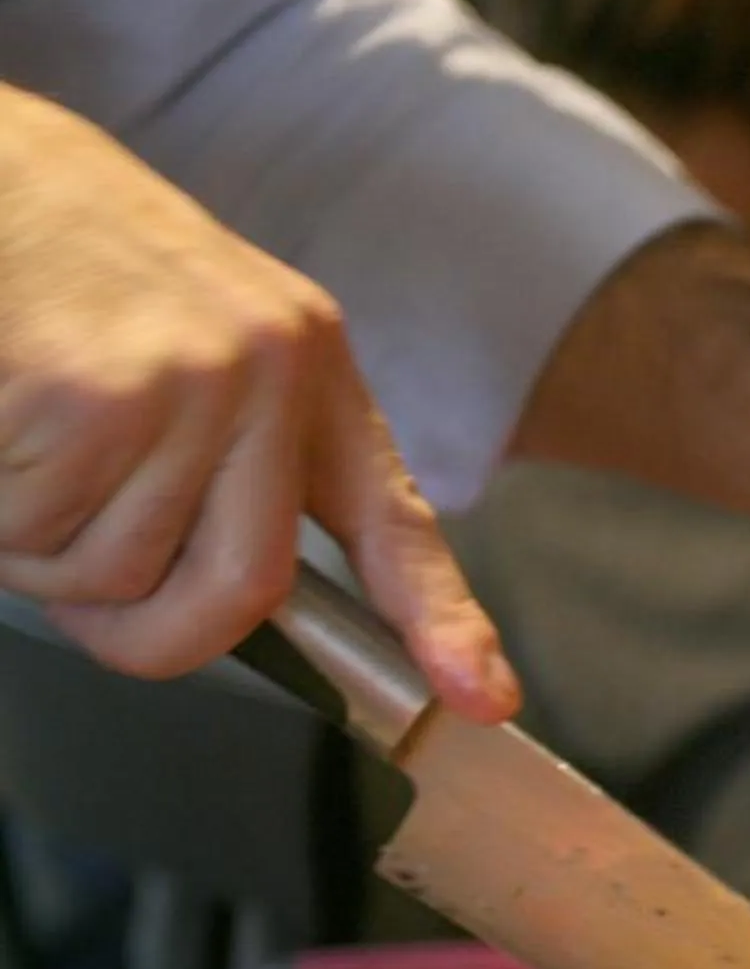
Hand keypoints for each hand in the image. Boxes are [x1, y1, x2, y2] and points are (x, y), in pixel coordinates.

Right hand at [0, 87, 516, 716]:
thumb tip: (237, 609)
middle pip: (240, 594)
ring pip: (114, 579)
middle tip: (73, 570)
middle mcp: (263, 375)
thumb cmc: (72, 270)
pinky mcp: (81, 402)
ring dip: (41, 552)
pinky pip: (30, 540)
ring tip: (27, 448)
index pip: (392, 517)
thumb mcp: (201, 342)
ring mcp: (179, 386)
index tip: (483, 698)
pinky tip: (0, 428)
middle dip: (150, 628)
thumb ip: (236, 461)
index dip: (443, 620)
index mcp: (306, 364)